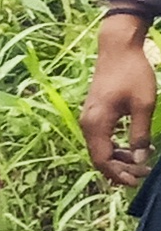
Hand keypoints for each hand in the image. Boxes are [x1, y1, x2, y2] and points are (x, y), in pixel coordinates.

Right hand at [86, 19, 156, 185]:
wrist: (117, 49)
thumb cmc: (132, 74)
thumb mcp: (143, 105)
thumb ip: (140, 134)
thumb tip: (141, 159)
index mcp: (96, 124)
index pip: (102, 159)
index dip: (118, 174)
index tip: (137, 181)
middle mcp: (87, 124)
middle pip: (99, 157)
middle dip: (120, 169)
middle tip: (143, 174)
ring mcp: (89, 118)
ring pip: (100, 148)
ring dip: (119, 159)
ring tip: (142, 161)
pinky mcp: (94, 113)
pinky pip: (102, 138)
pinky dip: (116, 146)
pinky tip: (134, 145)